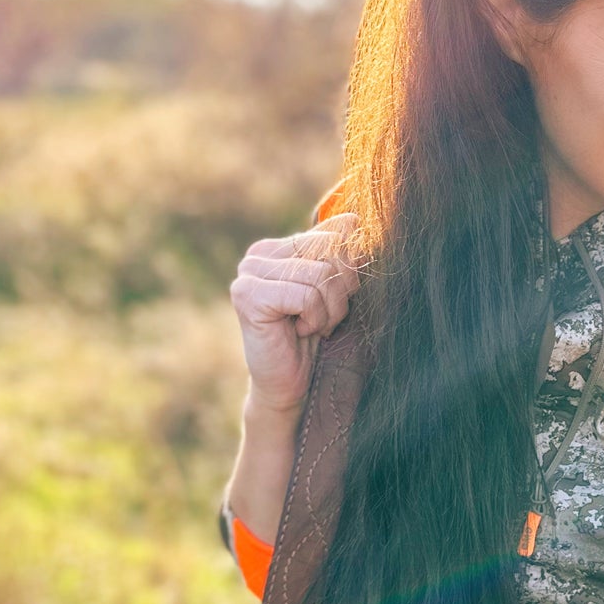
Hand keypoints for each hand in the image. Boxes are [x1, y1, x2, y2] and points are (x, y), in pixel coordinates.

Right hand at [229, 212, 366, 415]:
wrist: (288, 386)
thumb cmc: (312, 340)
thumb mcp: (333, 293)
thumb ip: (339, 256)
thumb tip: (355, 217)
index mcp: (278, 247)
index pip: (334, 235)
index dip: (349, 272)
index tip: (333, 301)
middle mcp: (258, 254)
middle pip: (330, 252)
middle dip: (341, 292)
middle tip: (324, 318)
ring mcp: (249, 273)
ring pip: (321, 275)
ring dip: (329, 310)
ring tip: (312, 326)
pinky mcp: (248, 295)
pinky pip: (306, 295)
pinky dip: (314, 318)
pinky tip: (298, 331)